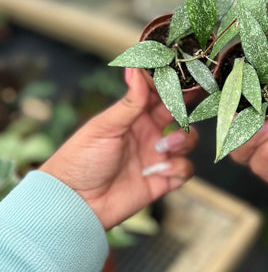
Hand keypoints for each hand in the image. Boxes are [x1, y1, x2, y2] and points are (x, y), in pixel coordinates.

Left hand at [40, 68, 197, 228]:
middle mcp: (149, 132)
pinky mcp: (163, 179)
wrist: (75, 202)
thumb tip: (136, 68)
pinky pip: (186, 169)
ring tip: (162, 147)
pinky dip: (179, 168)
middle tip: (184, 111)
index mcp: (135, 114)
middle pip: (180, 114)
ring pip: (188, 140)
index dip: (173, 85)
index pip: (160, 93)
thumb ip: (129, 101)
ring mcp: (157, 155)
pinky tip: (159, 170)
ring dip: (183, 140)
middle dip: (187, 111)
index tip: (185, 77)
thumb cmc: (81, 159)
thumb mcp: (105, 126)